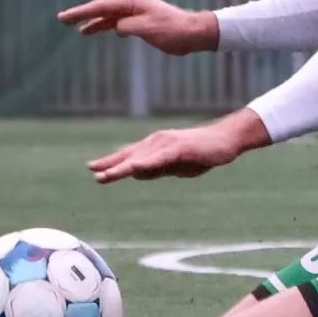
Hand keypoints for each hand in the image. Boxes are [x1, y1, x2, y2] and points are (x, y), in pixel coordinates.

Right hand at [58, 0, 219, 54]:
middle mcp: (132, 4)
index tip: (65, 17)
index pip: (101, 7)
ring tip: (79, 30)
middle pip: (102, 8)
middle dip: (83, 14)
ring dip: (95, 23)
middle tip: (63, 20)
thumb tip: (116, 27)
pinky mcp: (141, 22)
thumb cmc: (172, 30)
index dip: (81, 12)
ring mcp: (136, 12)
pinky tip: (100, 31)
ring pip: (109, 16)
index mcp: (132, 1)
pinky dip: (107, 26)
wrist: (193, 33)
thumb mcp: (147, 28)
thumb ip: (127, 26)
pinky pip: (119, 23)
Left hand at [86, 111, 268, 183]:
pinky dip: (145, 163)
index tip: (92, 168)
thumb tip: (136, 173)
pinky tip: (133, 167)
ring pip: (140, 159)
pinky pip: (159, 158)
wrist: (225, 141)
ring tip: (104, 175)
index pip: (128, 155)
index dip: (110, 161)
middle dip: (110, 165)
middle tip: (92, 171)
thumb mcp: (175, 166)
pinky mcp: (179, 148)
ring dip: (121, 167)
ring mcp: (167, 144)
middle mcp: (157, 142)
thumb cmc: (202, 153)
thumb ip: (156, 169)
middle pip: (129, 156)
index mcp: (155, 147)